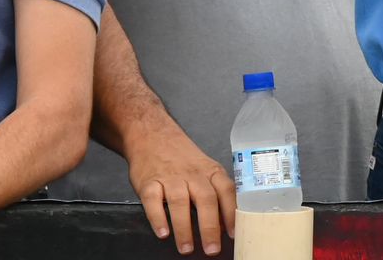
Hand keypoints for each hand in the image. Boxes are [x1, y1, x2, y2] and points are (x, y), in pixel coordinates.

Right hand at [127, 127, 236, 255]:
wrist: (153, 134)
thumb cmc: (182, 157)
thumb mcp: (205, 169)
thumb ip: (214, 193)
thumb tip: (226, 225)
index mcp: (211, 171)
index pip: (226, 192)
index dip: (231, 214)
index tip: (234, 234)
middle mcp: (193, 174)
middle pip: (206, 200)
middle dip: (210, 227)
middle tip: (212, 250)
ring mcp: (170, 177)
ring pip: (180, 202)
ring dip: (184, 228)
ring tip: (186, 248)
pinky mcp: (148, 182)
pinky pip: (153, 200)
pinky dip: (158, 217)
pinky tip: (162, 233)